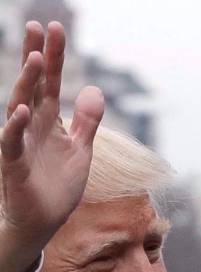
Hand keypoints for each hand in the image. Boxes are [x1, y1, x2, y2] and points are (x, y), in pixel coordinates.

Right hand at [0, 21, 103, 271]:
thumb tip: (94, 89)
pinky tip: (20, 110)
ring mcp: (21, 143)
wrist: (42, 222)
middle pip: (33, 86)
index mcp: (49, 121)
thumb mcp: (80, 150)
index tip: (55, 27)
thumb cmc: (57, 186)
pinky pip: (11, 142)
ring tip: (35, 58)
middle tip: (37, 26)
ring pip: (20, 107)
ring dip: (26, 83)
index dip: (54, 56)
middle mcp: (31, 126)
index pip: (51, 82)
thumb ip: (87, 121)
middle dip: (36, 57)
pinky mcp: (14, 165)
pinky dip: (14, 127)